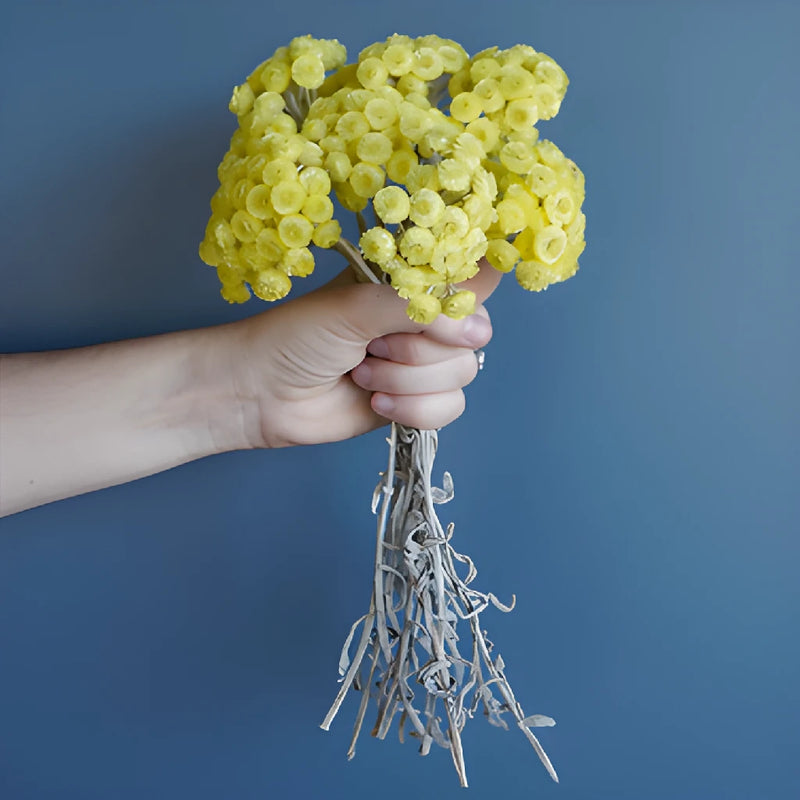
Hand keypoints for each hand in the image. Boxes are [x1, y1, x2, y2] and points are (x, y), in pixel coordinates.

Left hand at [226, 259, 501, 447]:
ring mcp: (421, 363)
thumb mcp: (355, 306)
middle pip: (472, 335)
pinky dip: (413, 410)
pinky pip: (449, 408)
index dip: (467, 300)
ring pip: (460, 375)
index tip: (439, 315)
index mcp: (409, 283)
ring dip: (407, 381)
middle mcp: (422, 320)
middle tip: (372, 347)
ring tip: (362, 375)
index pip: (472, 281)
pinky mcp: (415, 401)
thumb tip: (476, 328)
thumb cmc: (296, 337)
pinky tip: (376, 402)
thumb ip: (416, 305)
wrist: (262, 393)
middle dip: (419, 350)